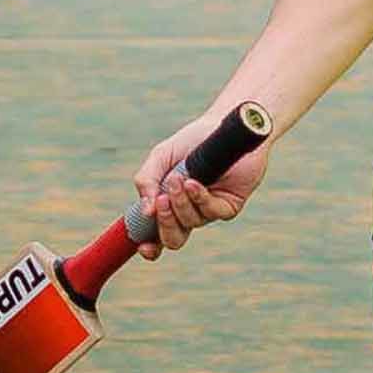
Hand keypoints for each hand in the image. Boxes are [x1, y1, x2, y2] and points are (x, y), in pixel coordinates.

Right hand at [131, 103, 272, 258]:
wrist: (221, 125)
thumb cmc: (189, 142)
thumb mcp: (159, 159)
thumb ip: (145, 181)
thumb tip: (145, 211)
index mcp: (169, 207)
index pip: (157, 237)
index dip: (149, 247)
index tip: (143, 247)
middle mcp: (189, 213)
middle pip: (174, 239)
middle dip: (165, 224)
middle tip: (160, 202)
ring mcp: (209, 211)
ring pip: (190, 222)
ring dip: (180, 202)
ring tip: (178, 178)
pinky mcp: (229, 205)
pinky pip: (212, 212)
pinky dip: (199, 198)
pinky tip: (194, 183)